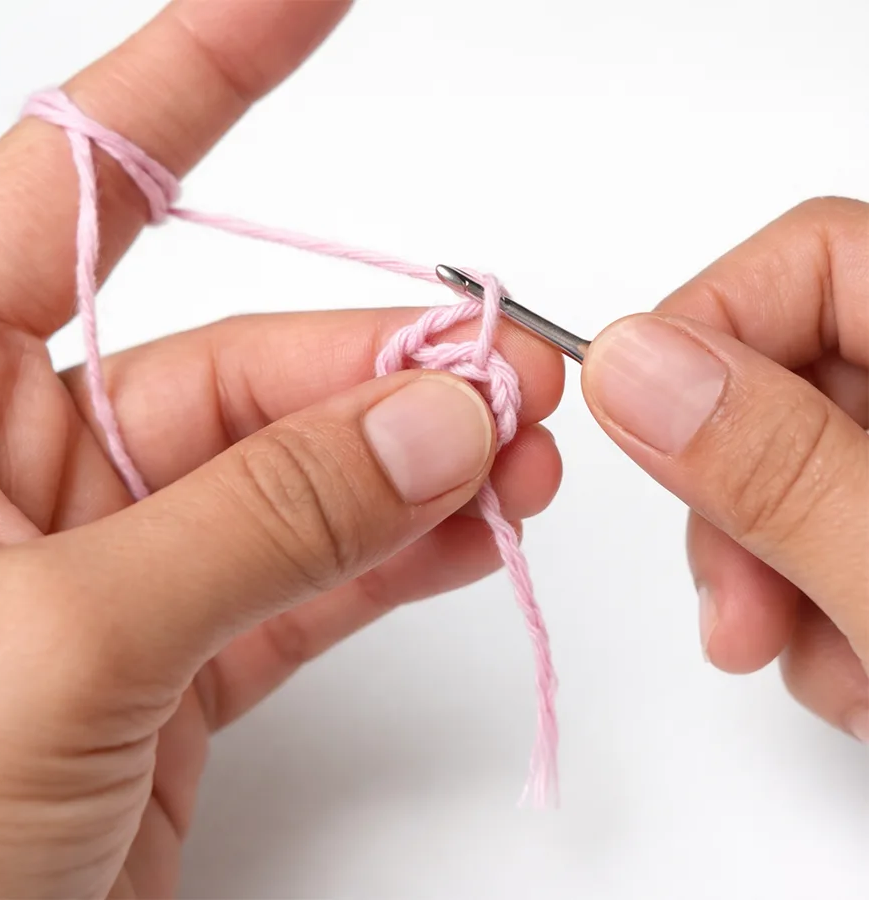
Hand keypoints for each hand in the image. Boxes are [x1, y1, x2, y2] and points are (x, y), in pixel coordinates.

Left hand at [0, 2, 563, 896]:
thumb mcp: (65, 642)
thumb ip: (261, 520)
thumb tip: (432, 423)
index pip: (82, 186)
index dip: (198, 77)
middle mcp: (20, 460)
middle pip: (241, 364)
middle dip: (387, 364)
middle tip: (513, 381)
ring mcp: (116, 559)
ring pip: (297, 473)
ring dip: (417, 460)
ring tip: (523, 461)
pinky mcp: (179, 652)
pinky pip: (311, 574)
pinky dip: (398, 554)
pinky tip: (477, 532)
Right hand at [582, 198, 867, 743]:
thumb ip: (777, 472)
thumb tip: (629, 366)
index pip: (813, 258)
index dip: (706, 332)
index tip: (642, 436)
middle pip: (787, 378)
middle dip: (735, 505)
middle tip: (738, 615)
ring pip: (794, 467)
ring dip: (771, 575)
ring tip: (825, 669)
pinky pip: (827, 528)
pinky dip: (817, 604)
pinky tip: (856, 670)